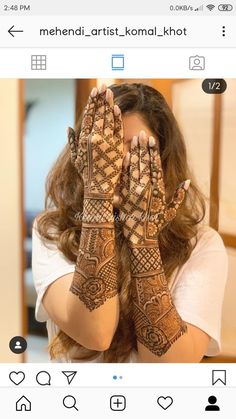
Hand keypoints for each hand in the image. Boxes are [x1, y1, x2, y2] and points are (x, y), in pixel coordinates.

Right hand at [68, 85, 123, 199]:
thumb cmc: (86, 174)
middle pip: (98, 115)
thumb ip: (72, 142)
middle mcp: (94, 139)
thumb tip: (68, 127)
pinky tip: (117, 108)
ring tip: (109, 92)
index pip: (88, 117)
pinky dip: (117, 119)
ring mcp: (106, 143)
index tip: (94, 92)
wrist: (98, 188)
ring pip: (108, 119)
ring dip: (109, 104)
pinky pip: (117, 130)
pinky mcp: (116, 148)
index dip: (92, 103)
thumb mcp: (75, 158)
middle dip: (100, 99)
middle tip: (103, 86)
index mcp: (84, 140)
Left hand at [119, 131, 189, 245]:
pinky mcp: (126, 197)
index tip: (152, 140)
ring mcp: (135, 193)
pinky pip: (125, 179)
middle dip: (143, 148)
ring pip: (135, 169)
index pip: (156, 167)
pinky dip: (126, 167)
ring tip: (134, 139)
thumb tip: (187, 182)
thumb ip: (179, 196)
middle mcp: (147, 190)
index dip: (153, 153)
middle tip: (142, 133)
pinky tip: (125, 155)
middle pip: (145, 164)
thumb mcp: (171, 212)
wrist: (141, 239)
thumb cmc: (157, 226)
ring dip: (135, 153)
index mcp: (159, 191)